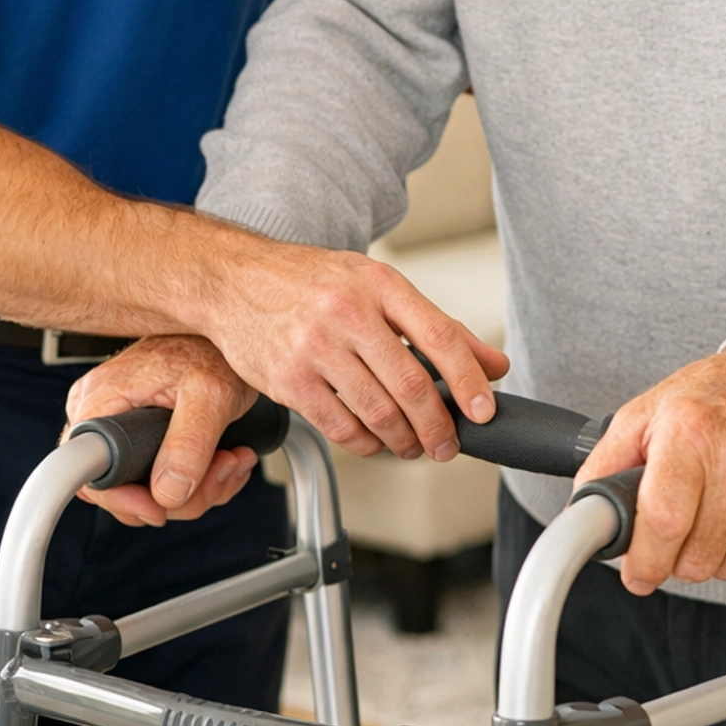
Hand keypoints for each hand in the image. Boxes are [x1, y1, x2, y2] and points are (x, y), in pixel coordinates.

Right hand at [65, 336, 261, 528]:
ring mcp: (120, 428)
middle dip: (182, 495)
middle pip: (125, 491)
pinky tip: (224, 459)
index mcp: (101, 400)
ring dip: (201, 487)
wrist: (225, 336)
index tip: (162, 508)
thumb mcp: (210, 393)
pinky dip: (200, 480)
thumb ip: (189, 444)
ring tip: (229, 459)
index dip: (127, 501)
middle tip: (220, 470)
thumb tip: (168, 492)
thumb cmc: (212, 348)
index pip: (91, 477)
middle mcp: (102, 415)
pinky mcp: (140, 438)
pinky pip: (161, 480)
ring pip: (150, 491)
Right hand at [180, 235, 508, 464]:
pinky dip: (365, 444)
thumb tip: (492, 365)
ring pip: (378, 413)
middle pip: (412, 385)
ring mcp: (315, 348)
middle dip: (438, 427)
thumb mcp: (375, 286)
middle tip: (447, 444)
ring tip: (411, 446)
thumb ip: (435, 325)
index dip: (469, 381)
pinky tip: (373, 441)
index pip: (440, 336)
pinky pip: (340, 427)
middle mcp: (348, 313)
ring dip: (403, 441)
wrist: (233, 279)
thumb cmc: (308, 282)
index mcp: (379, 284)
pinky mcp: (288, 380)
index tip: (484, 412)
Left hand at [574, 347, 725, 594]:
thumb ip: (608, 460)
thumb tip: (584, 509)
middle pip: (696, 556)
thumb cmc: (716, 395)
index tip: (637, 573)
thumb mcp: (648, 410)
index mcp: (689, 432)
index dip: (644, 560)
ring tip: (710, 517)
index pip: (663, 519)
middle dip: (675, 559)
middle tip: (674, 533)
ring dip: (711, 557)